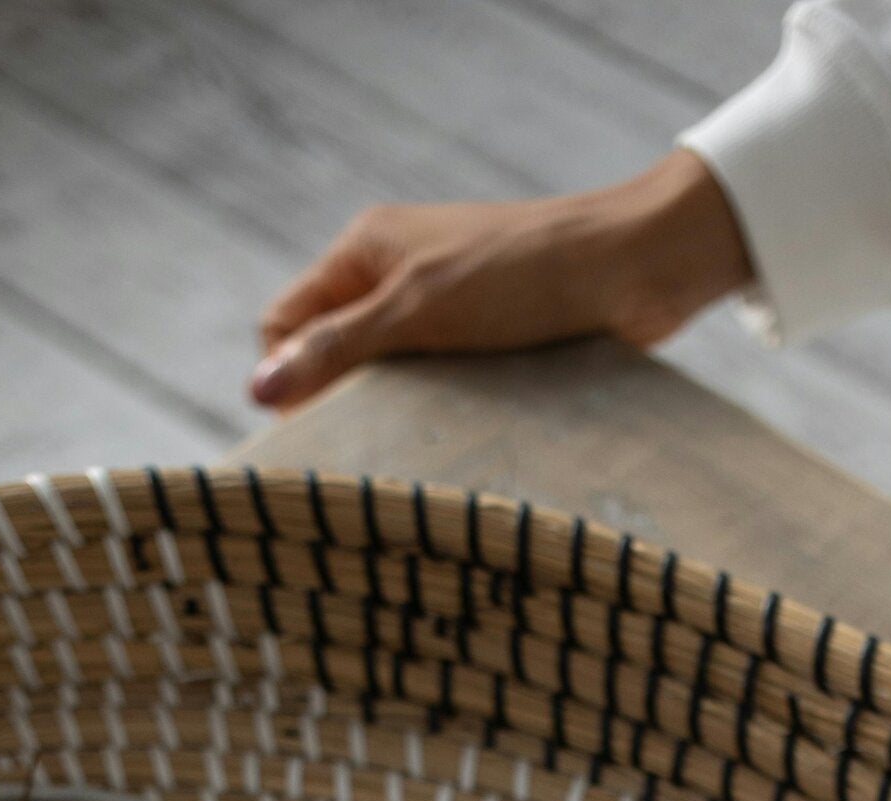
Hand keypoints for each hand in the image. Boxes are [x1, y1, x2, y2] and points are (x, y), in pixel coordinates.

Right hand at [251, 151, 752, 410]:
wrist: (632, 271)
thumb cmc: (523, 275)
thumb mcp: (417, 311)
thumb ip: (337, 350)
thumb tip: (257, 391)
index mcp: (365, 251)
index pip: (285, 324)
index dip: (287, 377)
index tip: (312, 434)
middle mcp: (397, 278)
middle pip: (332, 359)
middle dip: (338, 406)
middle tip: (357, 458)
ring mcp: (443, 313)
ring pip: (386, 383)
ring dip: (391, 420)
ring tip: (408, 453)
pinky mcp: (486, 347)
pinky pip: (438, 393)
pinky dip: (436, 421)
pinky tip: (449, 446)